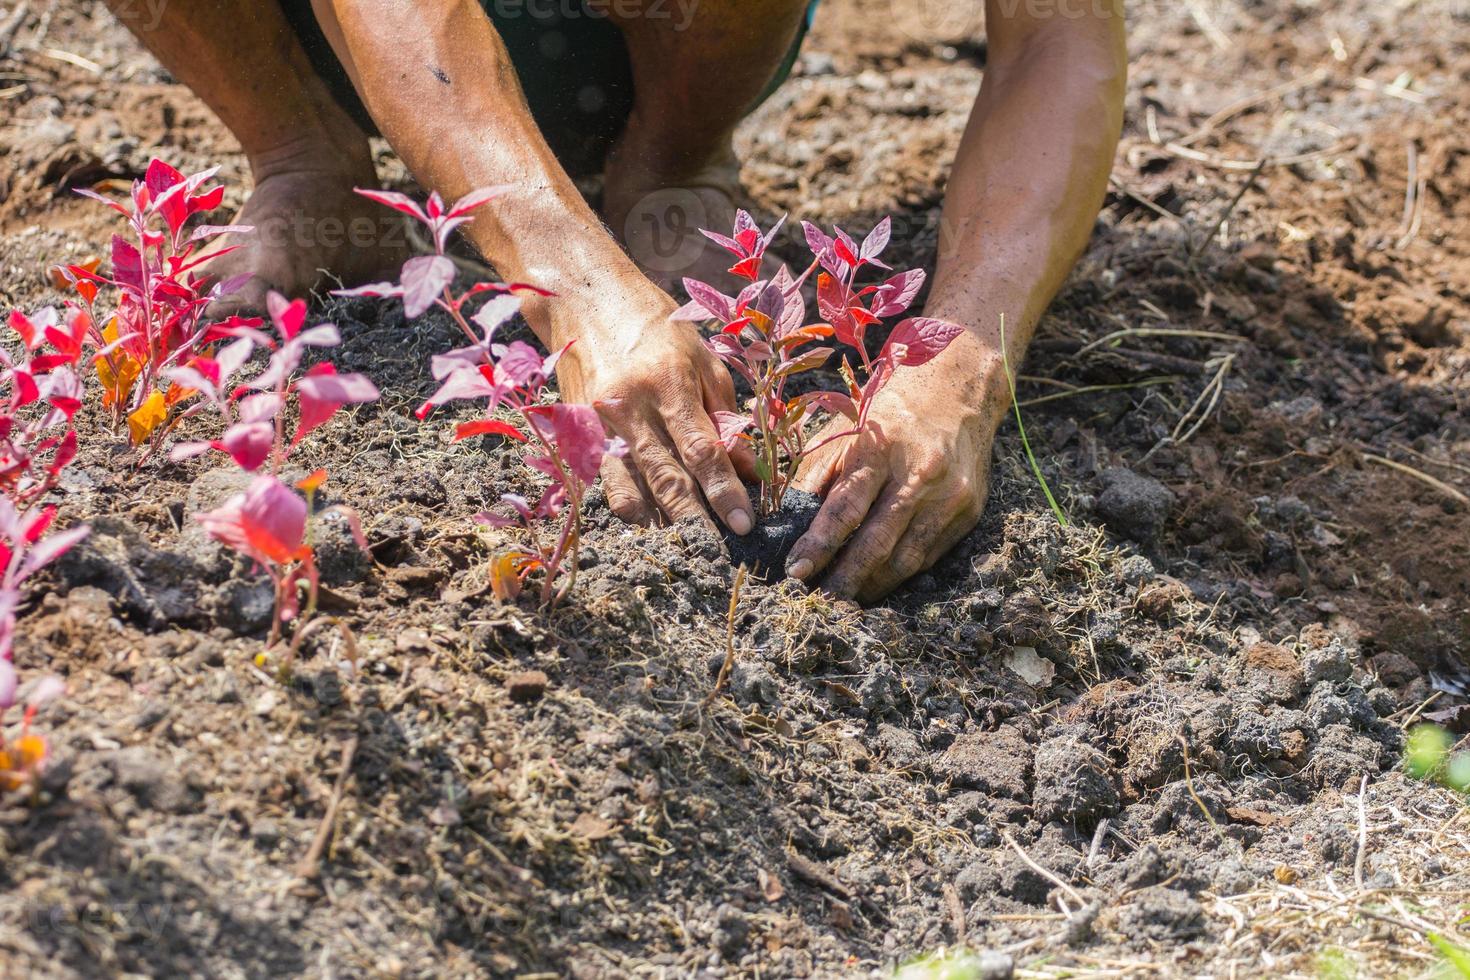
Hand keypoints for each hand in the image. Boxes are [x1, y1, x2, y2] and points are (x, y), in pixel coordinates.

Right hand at [551, 282, 753, 533]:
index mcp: (668, 383)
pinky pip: (603, 479)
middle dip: (696, 518)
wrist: (586, 303)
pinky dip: (625, 505)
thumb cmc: (658, 331)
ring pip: (629, 486)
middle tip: (721, 552)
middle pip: (666, 476)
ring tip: (685, 550)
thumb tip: (748, 470)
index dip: (724, 491)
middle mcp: (629, 406)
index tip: (744, 523)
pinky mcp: (576, 432)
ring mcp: (597, 423)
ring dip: (658, 522)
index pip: (702, 450)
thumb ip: (724, 417)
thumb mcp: (703, 362)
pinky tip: (647, 526)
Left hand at [785, 363, 1002, 602]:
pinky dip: (899, 575)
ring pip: (906, 559)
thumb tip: (787, 525)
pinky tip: (875, 583)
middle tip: (816, 603)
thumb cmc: (888, 416)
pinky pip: (928, 556)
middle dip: (844, 579)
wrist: (958, 393)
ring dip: (871, 585)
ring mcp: (949, 497)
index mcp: (881, 449)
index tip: (795, 571)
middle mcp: (920, 475)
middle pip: (877, 542)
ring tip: (843, 600)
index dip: (819, 544)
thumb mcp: (846, 432)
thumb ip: (817, 476)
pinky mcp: (968, 513)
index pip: (845, 507)